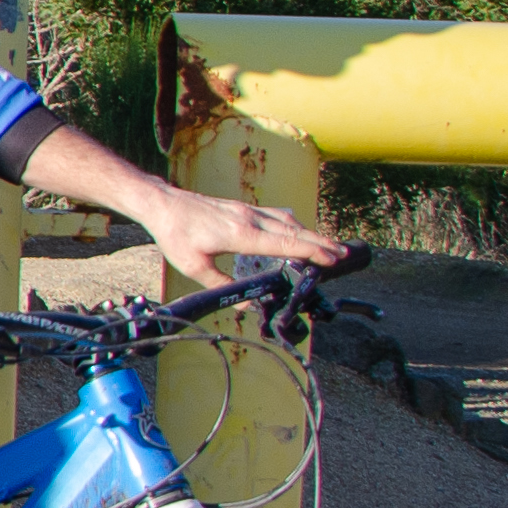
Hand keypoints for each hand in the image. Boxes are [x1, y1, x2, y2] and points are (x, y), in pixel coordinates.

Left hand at [130, 181, 352, 290]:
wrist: (163, 204)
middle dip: (322, 244)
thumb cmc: (175, 234)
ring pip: (289, 222)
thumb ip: (221, 286)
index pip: (285, 243)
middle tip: (344, 255)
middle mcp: (250, 219)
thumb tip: (246, 303)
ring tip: (330, 247)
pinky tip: (300, 232)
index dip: (312, 251)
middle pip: (295, 232)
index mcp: (241, 234)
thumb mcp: (194, 266)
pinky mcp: (244, 209)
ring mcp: (249, 211)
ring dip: (311, 234)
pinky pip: (278, 217)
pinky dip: (295, 226)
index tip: (332, 259)